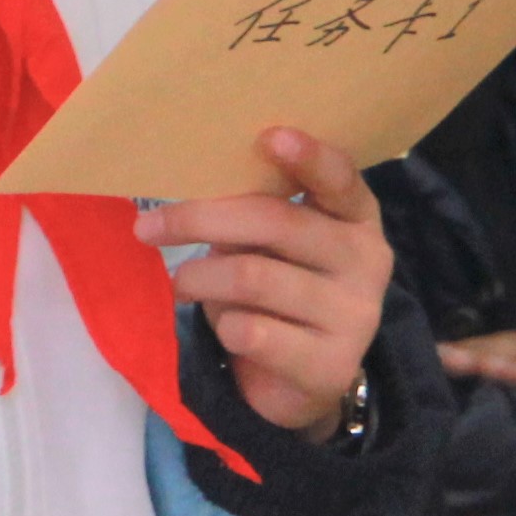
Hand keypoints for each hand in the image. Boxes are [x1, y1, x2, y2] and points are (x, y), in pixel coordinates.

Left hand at [143, 126, 392, 436]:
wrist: (299, 379)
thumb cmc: (280, 288)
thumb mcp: (272, 244)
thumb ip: (254, 211)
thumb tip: (197, 186)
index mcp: (356, 216)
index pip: (340, 178)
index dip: (307, 156)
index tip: (269, 136)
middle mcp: (366, 259)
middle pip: (276, 222)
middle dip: (201, 218)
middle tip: (148, 227)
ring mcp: (355, 315)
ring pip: (252, 277)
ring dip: (201, 278)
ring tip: (182, 284)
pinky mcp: (331, 364)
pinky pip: (252, 332)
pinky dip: (222, 326)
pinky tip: (226, 328)